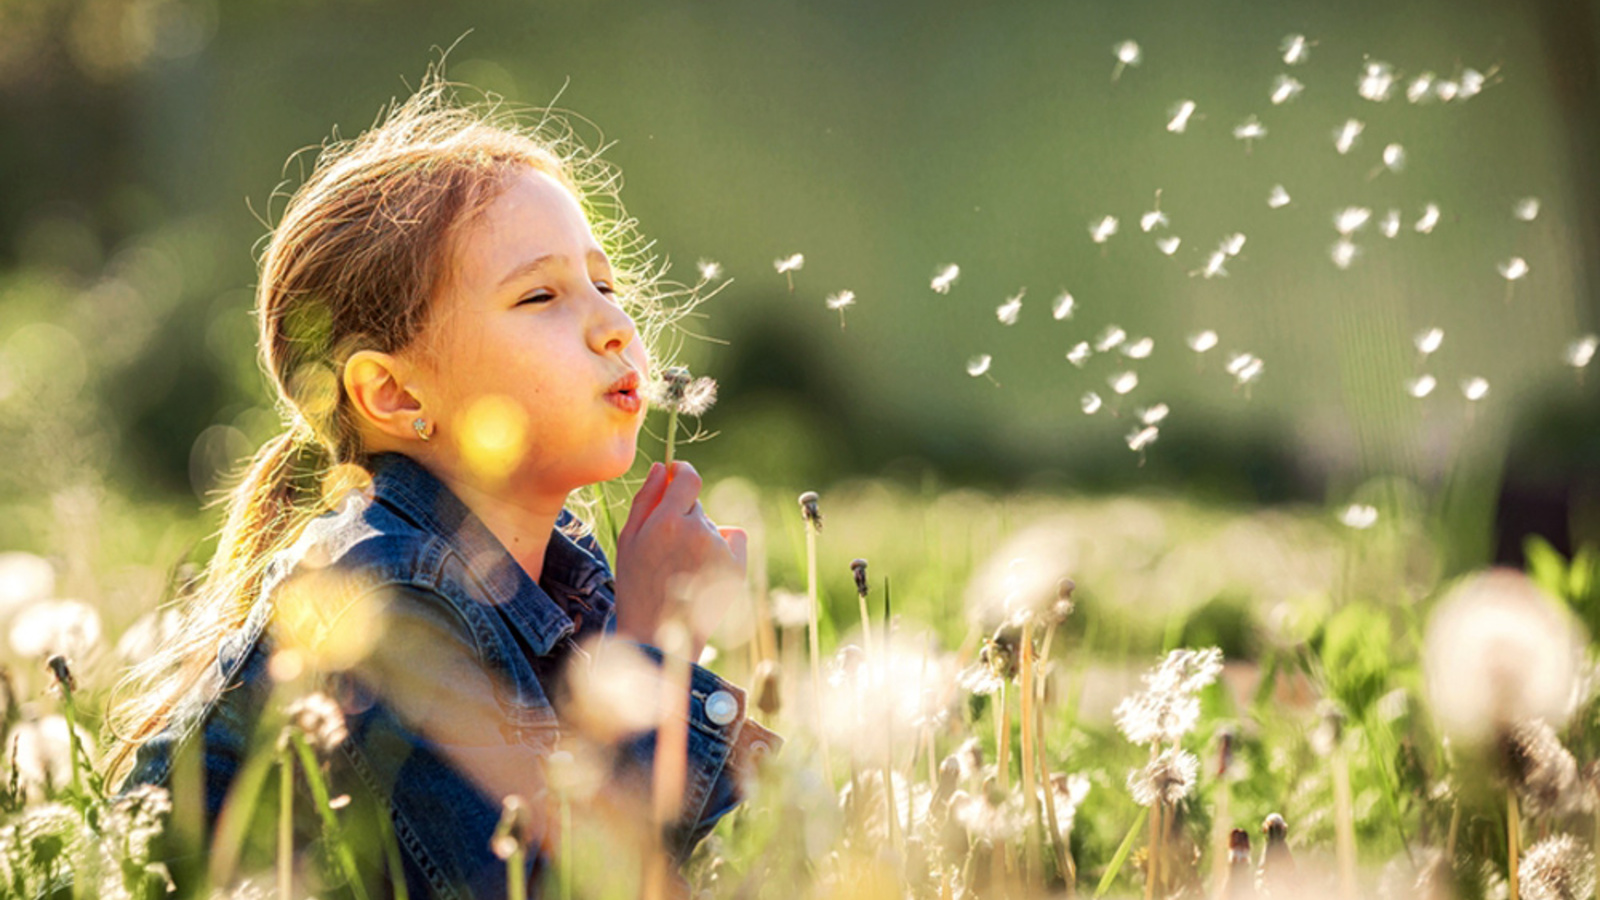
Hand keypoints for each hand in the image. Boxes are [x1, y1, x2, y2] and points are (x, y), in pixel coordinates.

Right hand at [613, 461, 746, 656]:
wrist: (658, 635)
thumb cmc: (636, 587)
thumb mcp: (629, 540)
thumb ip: (645, 499)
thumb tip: (661, 467)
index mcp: (667, 522)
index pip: (688, 478)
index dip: (683, 471)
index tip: (677, 474)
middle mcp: (698, 532)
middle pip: (696, 505)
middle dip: (683, 515)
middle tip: (667, 548)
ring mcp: (720, 550)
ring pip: (711, 525)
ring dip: (700, 534)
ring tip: (681, 567)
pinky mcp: (736, 567)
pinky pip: (734, 537)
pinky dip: (724, 545)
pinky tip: (705, 566)